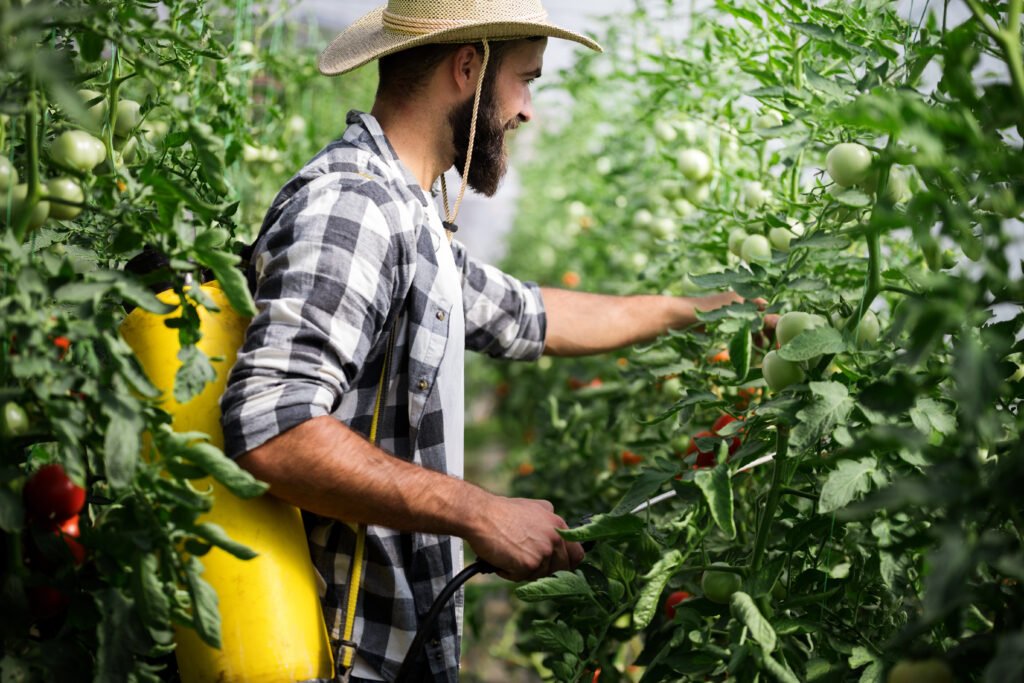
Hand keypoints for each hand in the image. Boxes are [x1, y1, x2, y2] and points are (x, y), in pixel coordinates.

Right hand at [466, 495, 584, 581]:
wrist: (481, 515)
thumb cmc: (502, 511)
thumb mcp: (533, 507)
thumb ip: (549, 520)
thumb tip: (557, 531)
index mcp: (559, 525)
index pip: (576, 554)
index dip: (566, 563)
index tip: (556, 566)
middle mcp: (555, 539)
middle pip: (560, 569)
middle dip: (544, 570)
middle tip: (525, 562)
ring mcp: (544, 552)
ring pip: (539, 575)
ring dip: (523, 571)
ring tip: (508, 554)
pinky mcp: (529, 565)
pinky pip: (521, 579)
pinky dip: (509, 573)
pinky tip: (501, 558)